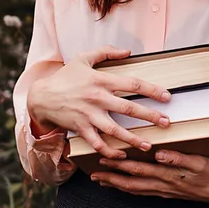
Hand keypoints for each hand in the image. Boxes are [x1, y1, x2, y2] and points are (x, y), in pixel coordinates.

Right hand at [27, 45, 174, 158]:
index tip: (167, 97)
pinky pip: (97, 143)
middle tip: (167, 123)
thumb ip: (106, 52)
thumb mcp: (83, 58)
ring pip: (115, 130)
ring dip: (133, 139)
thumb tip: (128, 51)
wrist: (41, 96)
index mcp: (101, 80)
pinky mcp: (81, 128)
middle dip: (150, 116)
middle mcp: (97, 98)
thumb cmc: (65, 77)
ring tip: (148, 145)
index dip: (152, 90)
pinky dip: (110, 152)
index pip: (132, 84)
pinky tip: (122, 155)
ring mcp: (89, 115)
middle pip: (128, 108)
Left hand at [91, 149, 208, 201]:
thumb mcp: (201, 162)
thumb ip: (179, 158)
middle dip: (112, 177)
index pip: (139, 169)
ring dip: (117, 185)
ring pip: (136, 189)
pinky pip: (144, 193)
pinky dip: (130, 190)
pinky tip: (124, 187)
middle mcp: (163, 185)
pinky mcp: (168, 193)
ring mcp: (165, 191)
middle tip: (94, 174)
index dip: (120, 164)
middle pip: (132, 182)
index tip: (105, 159)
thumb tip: (160, 154)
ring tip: (102, 182)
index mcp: (168, 175)